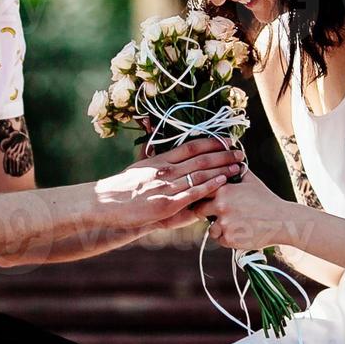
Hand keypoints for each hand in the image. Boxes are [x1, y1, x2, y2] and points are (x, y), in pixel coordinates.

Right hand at [95, 138, 243, 230]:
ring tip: (239, 166)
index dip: (211, 142)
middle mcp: (165, 169)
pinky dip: (210, 186)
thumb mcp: (136, 169)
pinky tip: (223, 182)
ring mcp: (166, 186)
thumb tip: (158, 153)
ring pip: (200, 174)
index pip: (191, 146)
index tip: (227, 140)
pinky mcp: (166, 203)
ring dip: (222, 169)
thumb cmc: (118, 188)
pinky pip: (192, 193)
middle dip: (224, 155)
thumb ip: (152, 161)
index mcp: (159, 160)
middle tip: (241, 152)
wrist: (103, 202)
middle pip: (201, 158)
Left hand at [193, 170, 297, 249]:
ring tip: (231, 224)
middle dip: (203, 213)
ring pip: (210, 228)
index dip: (200, 196)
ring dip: (217, 227)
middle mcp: (221, 207)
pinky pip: (220, 240)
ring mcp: (225, 224)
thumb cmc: (267, 199)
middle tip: (209, 214)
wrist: (282, 220)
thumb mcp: (251, 180)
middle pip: (199, 211)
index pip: (200, 191)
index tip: (202, 199)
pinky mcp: (230, 239)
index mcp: (224, 190)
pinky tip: (238, 232)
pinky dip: (227, 238)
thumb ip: (236, 170)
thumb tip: (229, 160)